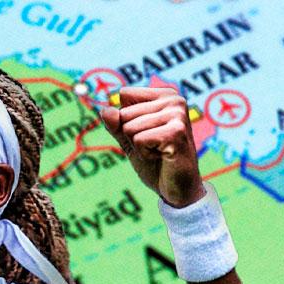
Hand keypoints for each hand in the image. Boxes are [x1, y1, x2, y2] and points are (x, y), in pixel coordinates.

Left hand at [98, 87, 205, 208]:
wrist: (178, 188)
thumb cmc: (156, 162)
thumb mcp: (130, 140)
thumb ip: (116, 125)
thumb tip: (106, 110)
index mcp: (165, 95)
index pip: (124, 95)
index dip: (127, 121)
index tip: (147, 134)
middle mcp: (174, 100)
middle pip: (124, 113)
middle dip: (132, 136)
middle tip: (154, 147)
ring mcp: (177, 115)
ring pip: (130, 127)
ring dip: (139, 147)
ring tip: (159, 152)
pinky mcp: (176, 132)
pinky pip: (139, 140)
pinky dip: (145, 154)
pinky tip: (163, 157)